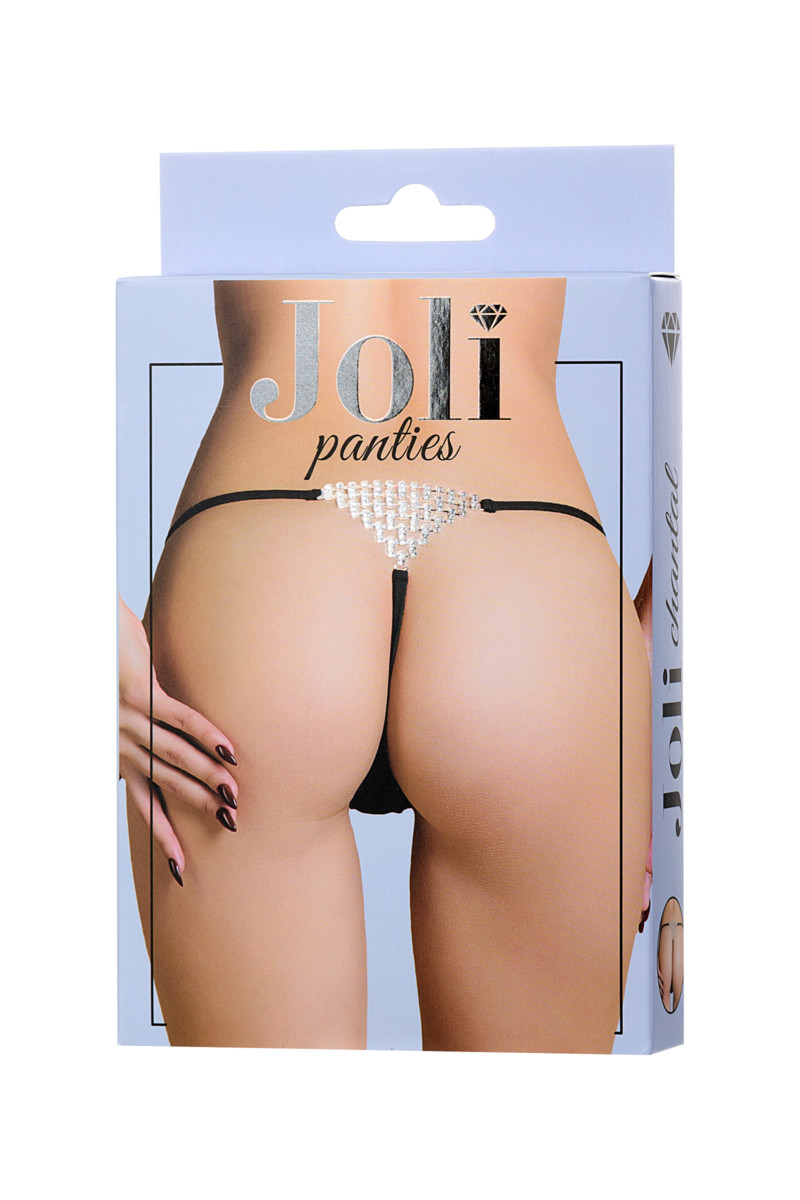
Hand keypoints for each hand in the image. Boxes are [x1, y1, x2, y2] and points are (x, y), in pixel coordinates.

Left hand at [119, 596, 237, 883]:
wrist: (75, 632)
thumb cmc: (100, 660)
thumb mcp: (117, 703)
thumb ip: (140, 725)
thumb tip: (163, 738)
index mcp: (118, 750)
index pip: (145, 800)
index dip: (163, 834)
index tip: (181, 868)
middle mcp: (122, 741)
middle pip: (166, 783)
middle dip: (197, 808)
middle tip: (230, 827)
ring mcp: (129, 719)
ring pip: (175, 755)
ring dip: (207, 778)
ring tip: (234, 798)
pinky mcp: (137, 691)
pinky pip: (179, 718)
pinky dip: (207, 734)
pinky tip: (229, 751)